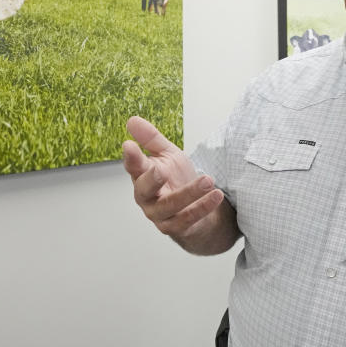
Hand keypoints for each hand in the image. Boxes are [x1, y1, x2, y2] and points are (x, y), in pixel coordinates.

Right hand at [123, 116, 226, 241]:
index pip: (134, 166)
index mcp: (142, 176)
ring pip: (170, 206)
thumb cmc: (177, 178)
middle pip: (144, 190)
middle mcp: (147, 197)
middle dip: (151, 180)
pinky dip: (202, 207)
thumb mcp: (166, 155)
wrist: (195, 207)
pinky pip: (188, 219)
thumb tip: (132, 120)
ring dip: (189, 193)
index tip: (129, 145)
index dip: (131, 157)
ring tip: (207, 180)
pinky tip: (216, 195)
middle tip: (160, 170)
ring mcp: (160, 214)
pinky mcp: (176, 227)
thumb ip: (151, 138)